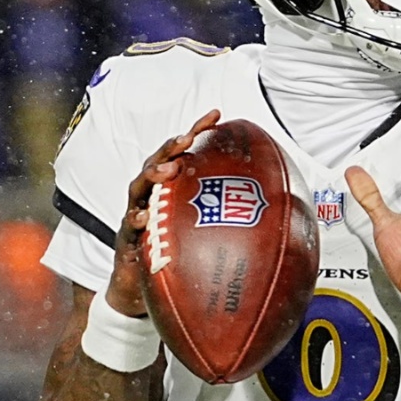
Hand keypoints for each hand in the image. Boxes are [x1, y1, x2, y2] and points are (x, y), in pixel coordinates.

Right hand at [105, 109, 220, 315]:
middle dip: (172, 147)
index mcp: (171, 185)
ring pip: (140, 186)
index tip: (217, 114)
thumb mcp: (202, 228)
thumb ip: (228, 214)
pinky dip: (136, 220)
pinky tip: (143, 218)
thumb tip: (275, 206)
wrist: (139, 285)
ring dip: (153, 174)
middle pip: (159, 161)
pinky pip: (129, 225)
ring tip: (168, 169)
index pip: (184, 152)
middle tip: (187, 139)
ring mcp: (136, 212)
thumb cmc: (173, 250)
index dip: (198, 131)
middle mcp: (152, 193)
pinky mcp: (125, 236)